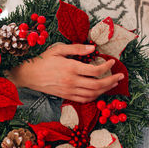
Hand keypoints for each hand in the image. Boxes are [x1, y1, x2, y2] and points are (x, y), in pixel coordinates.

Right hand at [8, 44, 123, 102]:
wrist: (29, 75)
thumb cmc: (43, 60)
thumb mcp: (59, 49)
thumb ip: (77, 49)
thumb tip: (93, 48)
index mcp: (71, 68)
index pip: (95, 70)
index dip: (107, 67)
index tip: (112, 61)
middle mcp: (71, 81)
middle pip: (97, 85)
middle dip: (111, 81)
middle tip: (120, 76)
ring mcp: (69, 91)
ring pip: (92, 94)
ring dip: (105, 90)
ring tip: (113, 84)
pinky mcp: (66, 96)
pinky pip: (84, 99)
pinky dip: (94, 97)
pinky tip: (99, 92)